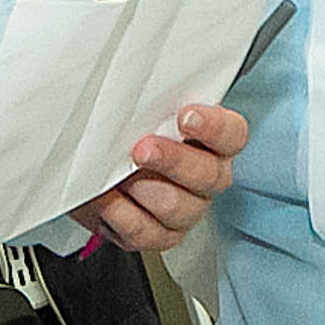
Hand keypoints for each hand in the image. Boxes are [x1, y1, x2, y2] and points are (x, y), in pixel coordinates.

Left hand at [74, 102, 248, 252]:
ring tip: (119, 175)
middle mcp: (206, 178)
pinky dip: (121, 214)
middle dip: (173, 161)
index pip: (232, 135)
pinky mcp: (159, 236)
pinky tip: (108, 199)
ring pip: (177, 206)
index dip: (214, 128)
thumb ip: (149, 106)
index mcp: (211, 142)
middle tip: (143, 149)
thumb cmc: (123, 140)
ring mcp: (186, 210)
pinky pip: (146, 231)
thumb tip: (137, 88)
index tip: (185, 116)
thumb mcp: (137, 115)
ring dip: (143, 188)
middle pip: (209, 175)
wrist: (93, 174)